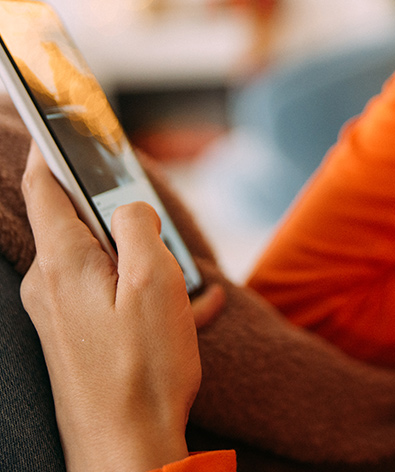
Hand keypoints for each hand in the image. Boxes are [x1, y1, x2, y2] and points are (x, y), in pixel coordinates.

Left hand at [20, 144, 206, 471]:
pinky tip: (187, 315)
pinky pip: (110, 295)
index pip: (44, 186)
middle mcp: (51, 283)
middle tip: (159, 228)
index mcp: (64, 262)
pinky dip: (146, 294)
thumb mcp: (154, 282)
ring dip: (145, 262)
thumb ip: (138, 227)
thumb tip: (129, 205)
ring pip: (102, 260)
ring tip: (187, 290)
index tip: (53, 118)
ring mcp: (60, 312)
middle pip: (78, 222)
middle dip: (121, 214)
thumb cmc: (143, 369)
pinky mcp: (75, 336)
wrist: (126, 448)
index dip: (50, 147)